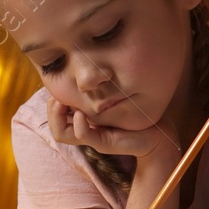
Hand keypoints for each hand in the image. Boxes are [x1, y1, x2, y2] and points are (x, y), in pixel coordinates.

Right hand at [47, 95, 176, 160]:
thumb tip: (87, 66)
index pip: (56, 113)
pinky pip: (83, 136)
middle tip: (57, 95)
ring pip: (61, 134)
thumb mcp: (114, 92)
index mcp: (84, 118)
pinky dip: (79, 126)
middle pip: (55, 125)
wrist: (157, 132)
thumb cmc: (137, 109)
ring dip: (57, 118)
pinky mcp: (104, 142)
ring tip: (63, 103)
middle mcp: (85, 129)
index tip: (57, 85)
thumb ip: (100, 85)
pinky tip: (82, 114)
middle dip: (51, 109)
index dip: (52, 100)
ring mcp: (93, 137)